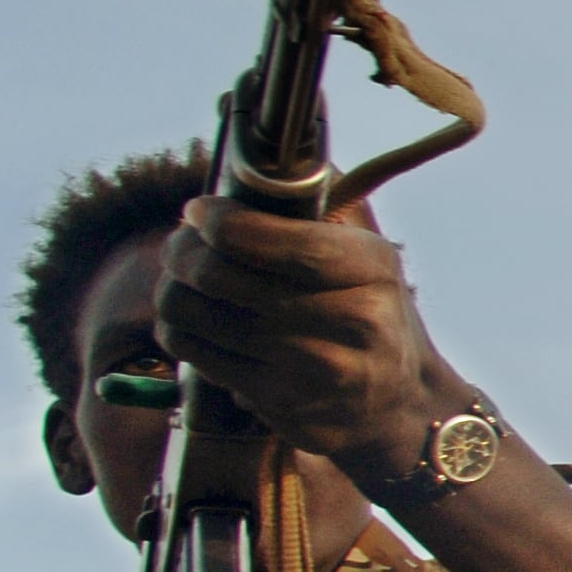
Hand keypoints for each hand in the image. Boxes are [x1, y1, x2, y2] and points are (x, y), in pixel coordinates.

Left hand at [156, 198, 464, 479]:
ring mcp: (315, 367)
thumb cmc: (370, 314)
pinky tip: (194, 321)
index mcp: (372, 268)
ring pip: (195, 315)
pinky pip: (195, 354)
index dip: (222, 221)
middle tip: (181, 244)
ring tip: (182, 282)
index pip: (278, 240)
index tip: (200, 211)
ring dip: (173, 290)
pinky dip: (180, 330)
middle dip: (183, 250)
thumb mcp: (368, 257)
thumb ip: (323, 211)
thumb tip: (260, 167)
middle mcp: (352, 319)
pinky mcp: (280, 402)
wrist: (398, 403)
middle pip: (219, 275)